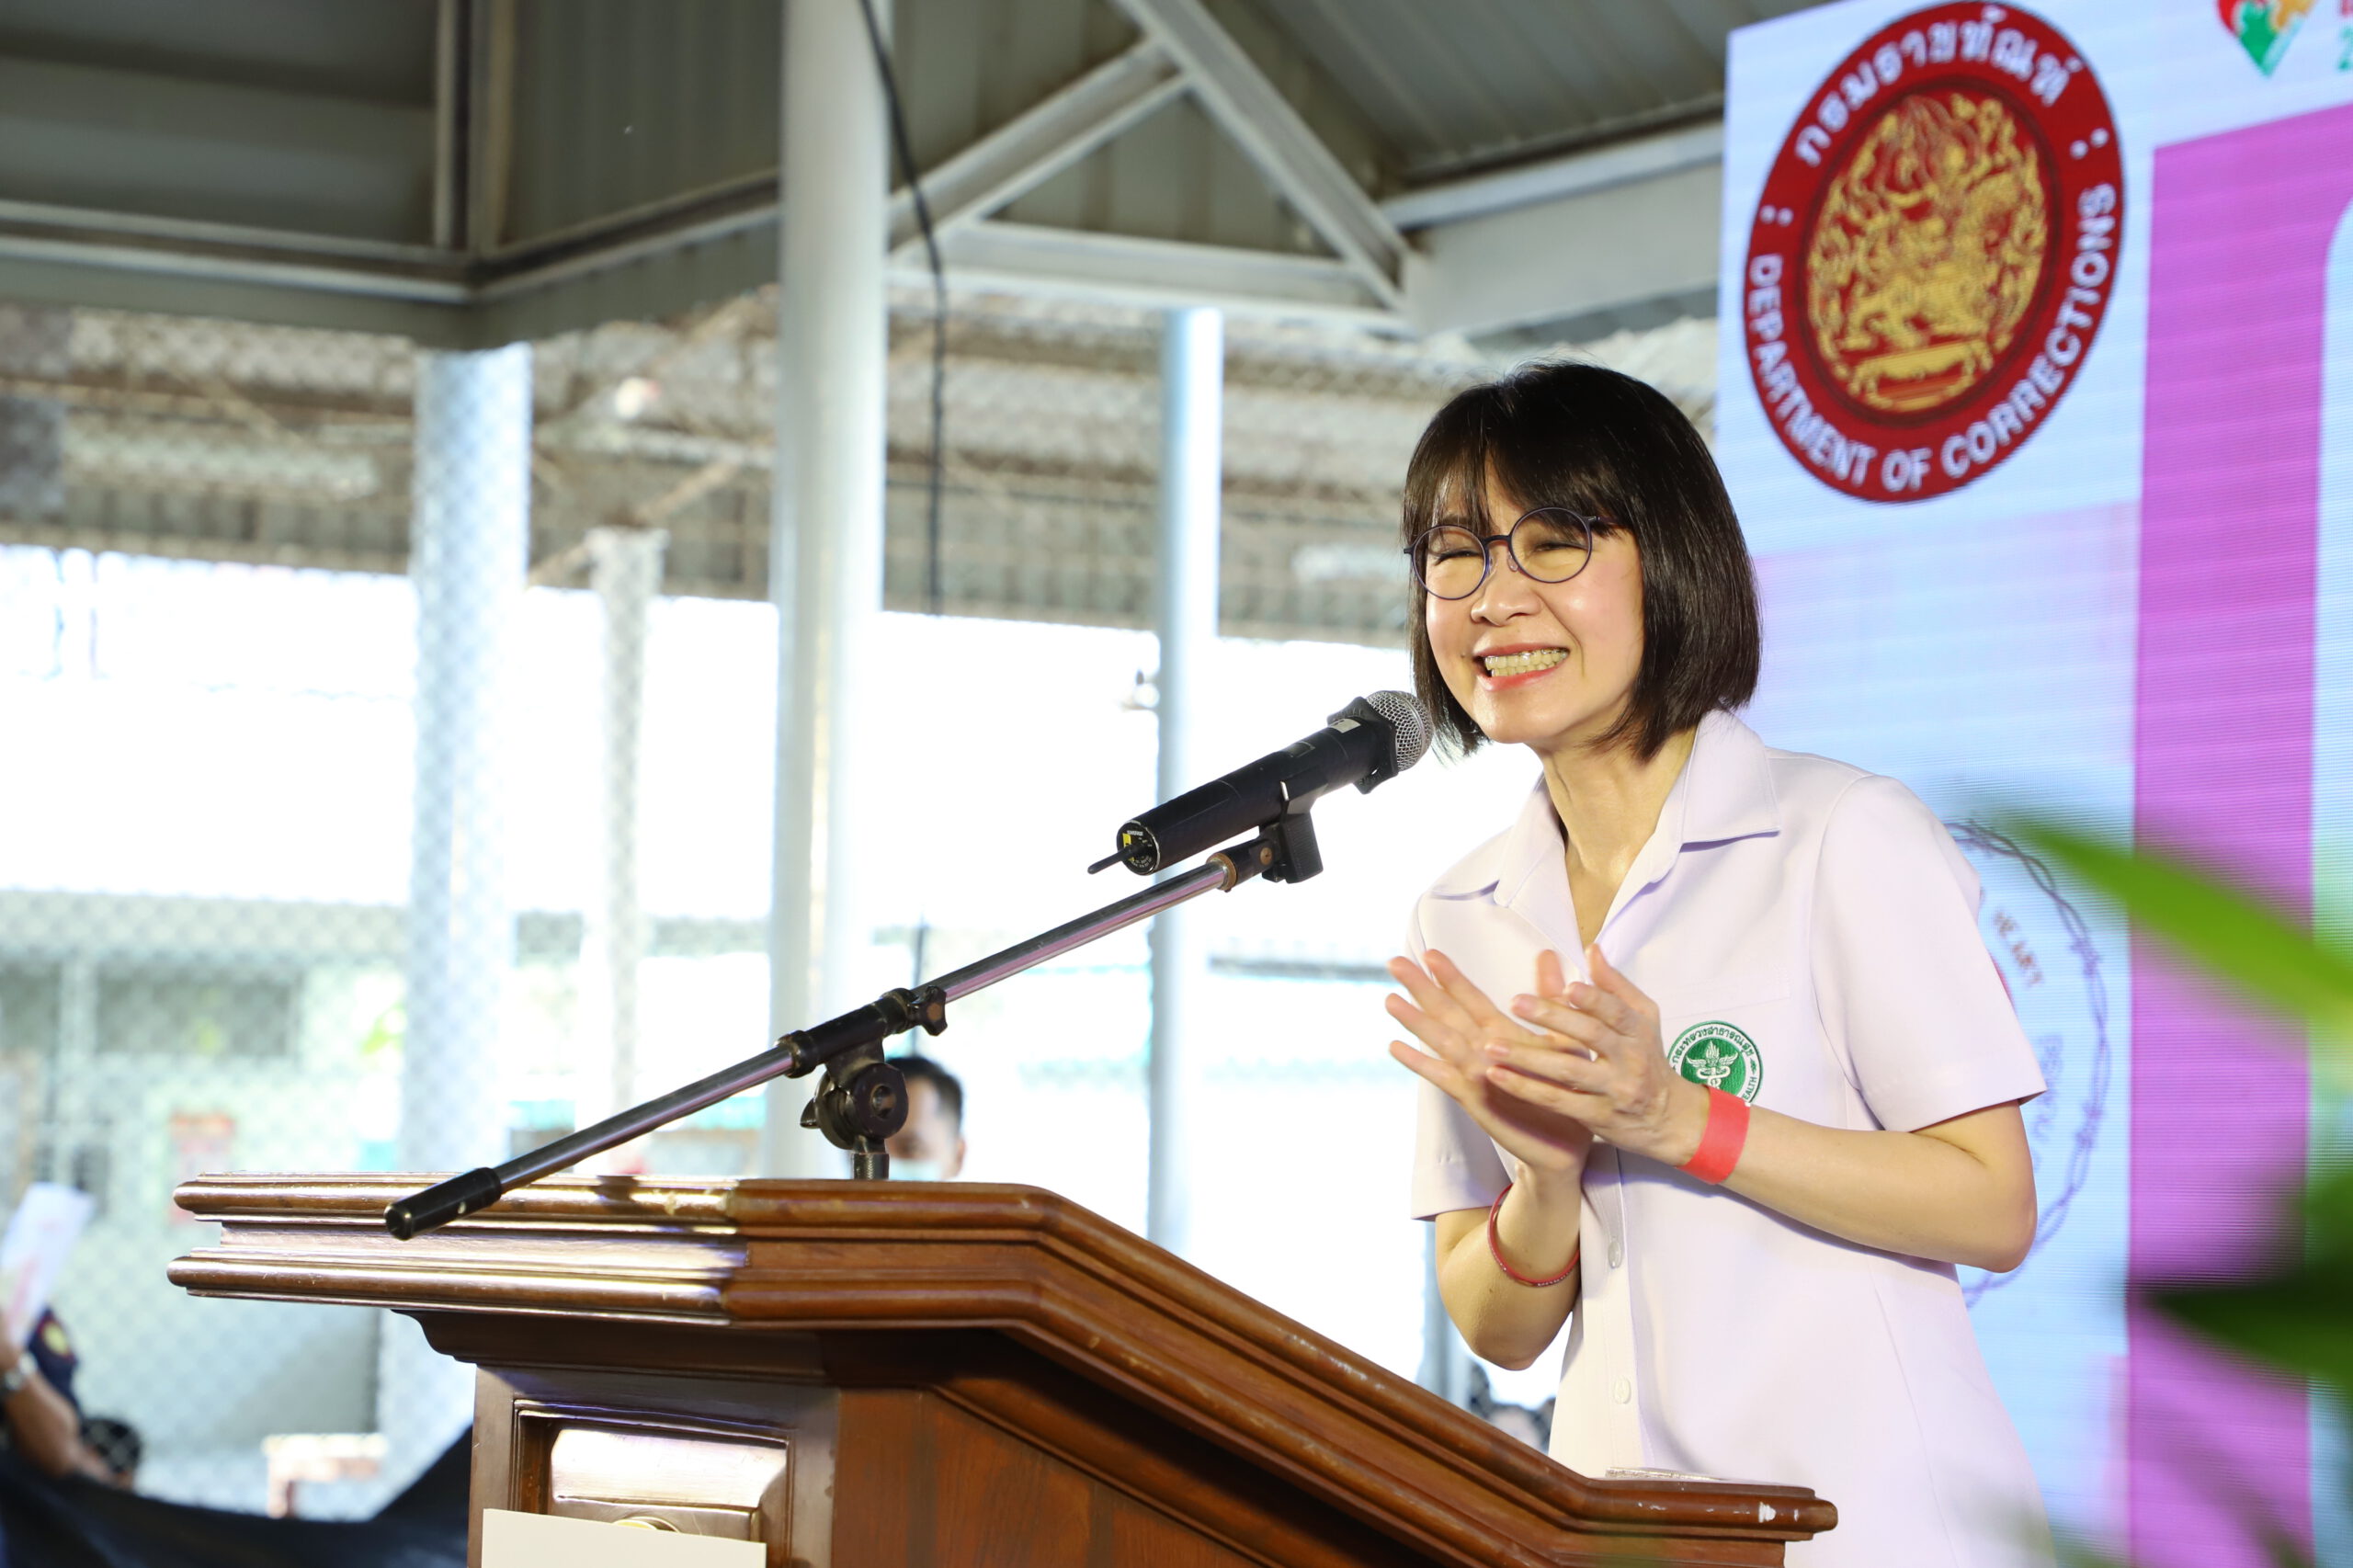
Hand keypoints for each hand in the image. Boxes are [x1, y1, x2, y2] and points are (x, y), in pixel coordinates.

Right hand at [1387, 948, 1593, 1184]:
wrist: (1567, 1145)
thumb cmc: (1565, 1092)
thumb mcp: (1564, 1040)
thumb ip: (1551, 1000)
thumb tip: (1548, 954)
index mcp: (1504, 1035)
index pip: (1472, 999)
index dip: (1451, 977)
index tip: (1430, 953)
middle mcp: (1483, 1051)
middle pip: (1447, 1013)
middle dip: (1422, 988)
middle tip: (1395, 962)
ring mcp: (1475, 1075)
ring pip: (1441, 1041)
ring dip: (1416, 1020)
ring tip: (1390, 999)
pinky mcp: (1474, 1099)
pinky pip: (1443, 1077)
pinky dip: (1420, 1062)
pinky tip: (1396, 1047)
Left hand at [1486, 943, 1708, 1166]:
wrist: (1666, 1117)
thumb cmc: (1646, 1059)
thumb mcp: (1642, 1020)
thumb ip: (1615, 986)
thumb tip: (1592, 950)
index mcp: (1638, 1031)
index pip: (1616, 1011)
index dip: (1593, 999)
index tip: (1567, 987)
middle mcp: (1629, 1060)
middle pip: (1591, 1036)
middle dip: (1552, 1019)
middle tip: (1516, 1002)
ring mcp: (1613, 1090)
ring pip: (1569, 1071)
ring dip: (1528, 1057)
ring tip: (1492, 1045)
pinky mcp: (1596, 1116)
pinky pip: (1558, 1100)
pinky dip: (1526, 1088)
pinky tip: (1498, 1075)